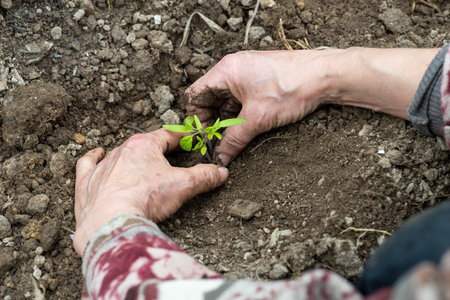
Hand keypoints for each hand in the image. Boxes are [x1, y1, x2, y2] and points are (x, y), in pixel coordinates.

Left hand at [73, 129, 228, 255]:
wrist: (111, 221)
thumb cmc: (146, 199)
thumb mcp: (183, 186)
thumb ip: (204, 176)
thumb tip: (221, 172)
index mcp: (144, 145)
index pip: (168, 135)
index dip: (183, 137)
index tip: (192, 138)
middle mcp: (121, 150)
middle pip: (145, 144)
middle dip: (159, 148)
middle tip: (172, 154)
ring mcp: (102, 166)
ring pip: (118, 153)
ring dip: (131, 154)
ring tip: (141, 159)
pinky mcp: (87, 182)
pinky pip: (88, 163)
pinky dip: (93, 158)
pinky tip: (97, 154)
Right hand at [186, 50, 337, 164]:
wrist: (326, 76)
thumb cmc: (292, 86)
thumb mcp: (257, 118)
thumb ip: (234, 139)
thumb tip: (220, 156)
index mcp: (226, 71)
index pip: (196, 95)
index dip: (197, 119)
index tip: (206, 137)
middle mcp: (233, 69)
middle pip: (210, 98)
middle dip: (213, 121)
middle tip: (219, 141)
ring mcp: (247, 73)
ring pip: (227, 100)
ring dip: (228, 119)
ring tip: (234, 137)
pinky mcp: (260, 80)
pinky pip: (241, 99)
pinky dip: (240, 114)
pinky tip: (247, 128)